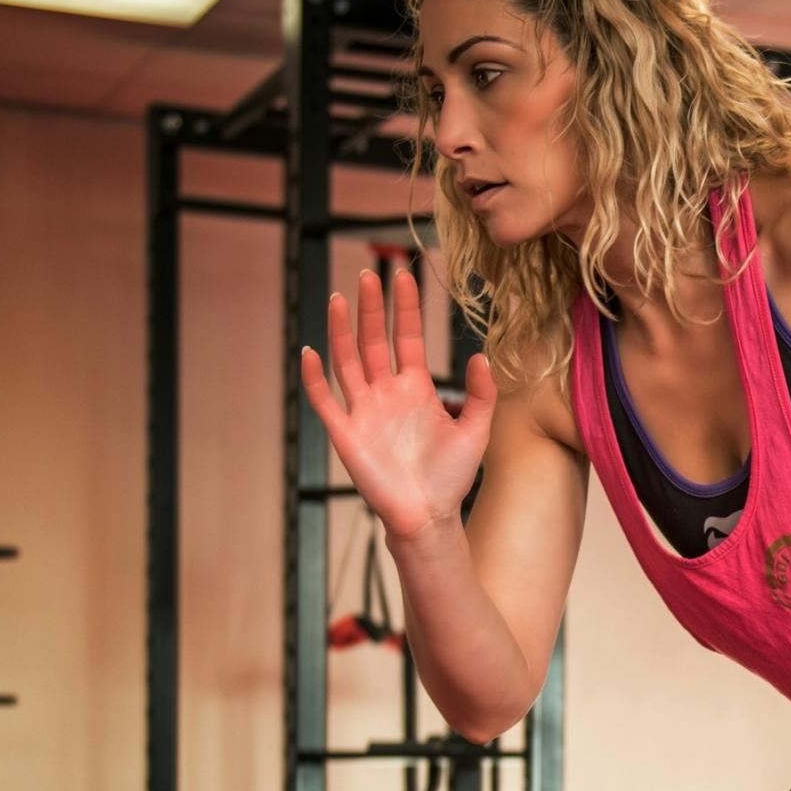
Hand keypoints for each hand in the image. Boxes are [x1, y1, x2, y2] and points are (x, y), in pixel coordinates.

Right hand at [299, 268, 495, 539]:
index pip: (406, 337)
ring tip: (340, 299)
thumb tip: (481, 355)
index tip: (404, 276)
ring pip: (348, 362)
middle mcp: (386, 393)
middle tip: (370, 274)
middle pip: (374, 341)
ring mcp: (363, 411)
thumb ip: (481, 393)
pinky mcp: (346, 433)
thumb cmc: (451, 477)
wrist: (428, 516)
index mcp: (415, 388)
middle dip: (372, 308)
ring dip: (342, 331)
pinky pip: (325, 401)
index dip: (405, 308)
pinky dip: (315, 378)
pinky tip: (309, 352)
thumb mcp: (476, 431)